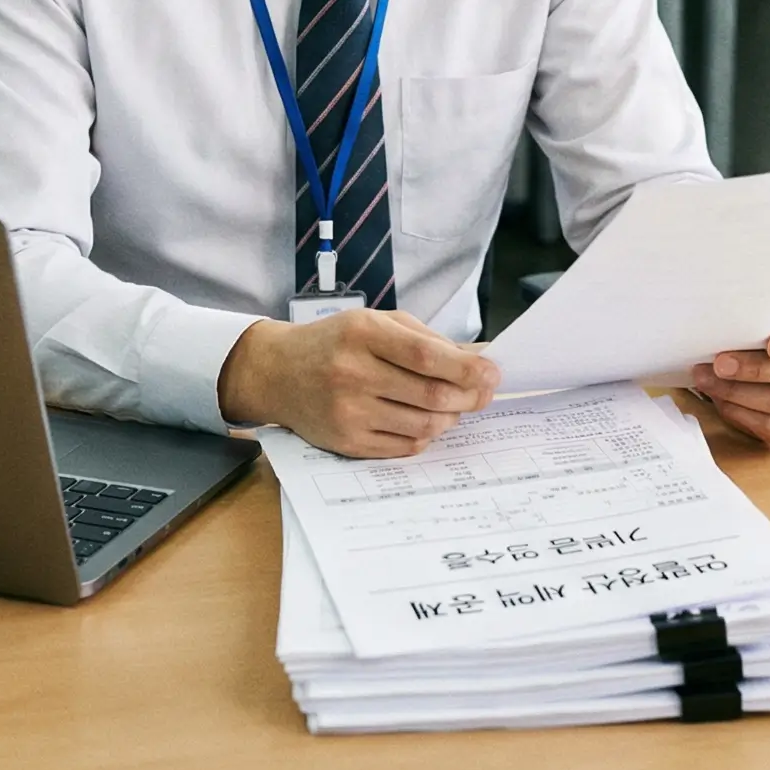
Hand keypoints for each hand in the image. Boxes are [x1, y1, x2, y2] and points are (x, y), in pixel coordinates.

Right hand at [217, 309, 501, 457]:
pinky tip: (424, 421)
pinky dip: (425, 435)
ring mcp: (348, 412)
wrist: (277, 373)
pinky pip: (404, 446)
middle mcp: (352, 374)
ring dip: (450, 418)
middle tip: (483, 394)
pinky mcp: (345, 442)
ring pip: (423, 425)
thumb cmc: (337, 342)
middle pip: (431, 395)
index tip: (492, 373)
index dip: (467, 369)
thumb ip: (426, 339)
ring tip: (452, 406)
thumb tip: (477, 359)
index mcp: (364, 334)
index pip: (427, 357)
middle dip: (469, 397)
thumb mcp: (378, 323)